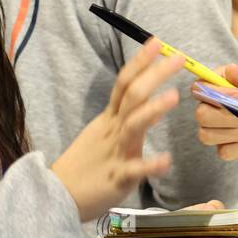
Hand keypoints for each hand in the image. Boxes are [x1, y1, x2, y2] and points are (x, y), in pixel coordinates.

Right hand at [52, 39, 184, 220]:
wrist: (58, 195)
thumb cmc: (86, 163)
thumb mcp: (104, 132)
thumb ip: (125, 116)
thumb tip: (151, 100)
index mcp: (110, 118)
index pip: (125, 83)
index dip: (140, 62)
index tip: (157, 42)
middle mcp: (113, 130)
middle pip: (133, 96)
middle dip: (155, 75)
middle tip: (179, 58)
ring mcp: (114, 152)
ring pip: (133, 126)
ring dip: (153, 110)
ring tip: (174, 96)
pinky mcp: (116, 178)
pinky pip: (134, 170)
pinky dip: (150, 165)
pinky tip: (166, 161)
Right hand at [194, 64, 237, 160]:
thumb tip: (231, 69)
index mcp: (221, 84)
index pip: (199, 88)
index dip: (217, 94)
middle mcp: (214, 105)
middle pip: (201, 115)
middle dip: (227, 117)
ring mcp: (219, 128)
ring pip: (207, 135)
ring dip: (236, 133)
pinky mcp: (227, 146)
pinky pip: (223, 152)